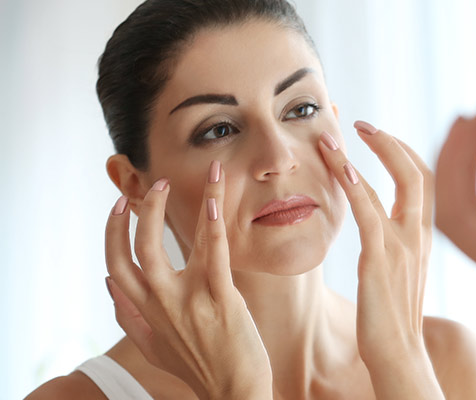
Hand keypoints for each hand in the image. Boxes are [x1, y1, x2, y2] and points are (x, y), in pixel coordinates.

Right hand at [105, 161, 271, 399]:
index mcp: (144, 310)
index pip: (115, 264)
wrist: (233, 390)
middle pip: (138, 250)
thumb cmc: (196, 367)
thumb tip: (107, 284)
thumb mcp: (152, 347)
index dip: (113, 231)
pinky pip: (215, 257)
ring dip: (189, 206)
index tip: (119, 205)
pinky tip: (215, 205)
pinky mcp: (222, 299)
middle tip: (158, 185)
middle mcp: (161, 303)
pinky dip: (214, 228)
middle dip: (145, 212)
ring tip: (199, 177)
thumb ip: (127, 317)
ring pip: (179, 245)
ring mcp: (190, 300)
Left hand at [317, 122, 443, 399]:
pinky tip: (338, 165)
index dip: (403, 153)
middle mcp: (418, 236)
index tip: (379, 137)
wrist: (399, 357)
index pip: (423, 182)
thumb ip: (392, 249)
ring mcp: (403, 247)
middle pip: (417, 173)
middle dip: (390, 143)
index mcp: (423, 239)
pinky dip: (355, 183)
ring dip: (362, 156)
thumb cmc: (391, 322)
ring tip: (333, 137)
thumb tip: (378, 231)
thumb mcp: (399, 277)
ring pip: (393, 185)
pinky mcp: (381, 259)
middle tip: (361, 125)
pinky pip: (370, 212)